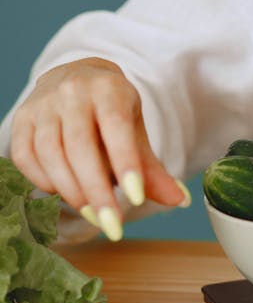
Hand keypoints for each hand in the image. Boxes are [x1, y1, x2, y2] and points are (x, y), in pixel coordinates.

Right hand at [10, 58, 188, 239]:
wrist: (75, 76)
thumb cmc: (111, 110)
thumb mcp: (135, 130)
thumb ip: (152, 168)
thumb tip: (181, 201)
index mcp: (109, 88)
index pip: (117, 126)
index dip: (125, 163)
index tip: (136, 199)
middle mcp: (73, 92)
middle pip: (80, 146)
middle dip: (96, 191)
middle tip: (113, 225)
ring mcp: (43, 104)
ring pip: (51, 153)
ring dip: (72, 192)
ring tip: (94, 215)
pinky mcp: (21, 119)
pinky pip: (26, 157)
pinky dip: (44, 181)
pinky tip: (62, 193)